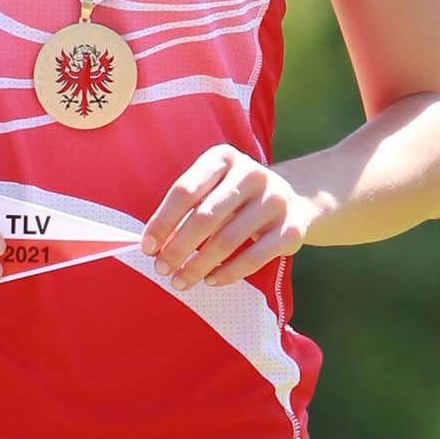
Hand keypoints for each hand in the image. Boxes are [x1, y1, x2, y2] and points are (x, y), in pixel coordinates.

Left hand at [141, 146, 313, 289]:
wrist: (293, 198)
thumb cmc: (236, 196)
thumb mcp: (213, 187)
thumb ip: (187, 208)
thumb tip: (154, 244)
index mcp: (223, 158)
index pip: (185, 190)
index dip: (163, 221)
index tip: (147, 247)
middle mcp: (251, 173)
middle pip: (205, 217)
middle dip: (178, 248)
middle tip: (161, 269)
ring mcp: (274, 200)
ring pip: (228, 240)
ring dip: (199, 266)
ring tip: (181, 280)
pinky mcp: (291, 228)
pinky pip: (254, 257)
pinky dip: (228, 273)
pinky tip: (211, 280)